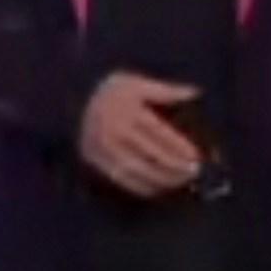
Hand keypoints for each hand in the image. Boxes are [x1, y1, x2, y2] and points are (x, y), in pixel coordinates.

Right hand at [77, 73, 204, 197]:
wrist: (74, 99)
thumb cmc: (112, 91)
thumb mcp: (137, 83)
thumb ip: (166, 90)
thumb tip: (194, 93)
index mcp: (125, 108)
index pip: (157, 132)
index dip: (178, 146)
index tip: (196, 157)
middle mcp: (112, 129)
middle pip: (148, 154)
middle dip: (174, 167)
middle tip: (194, 172)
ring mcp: (101, 147)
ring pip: (136, 170)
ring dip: (161, 180)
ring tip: (180, 182)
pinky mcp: (94, 160)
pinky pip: (121, 179)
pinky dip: (142, 187)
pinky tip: (159, 188)